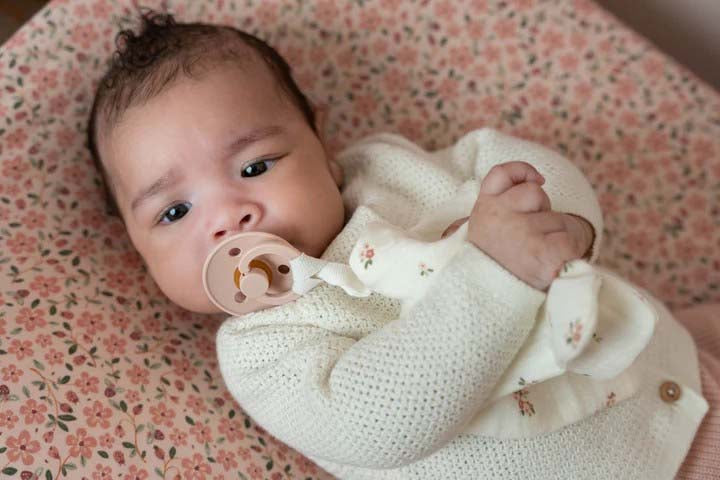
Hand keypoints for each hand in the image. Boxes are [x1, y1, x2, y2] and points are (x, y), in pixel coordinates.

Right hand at [443, 161, 591, 290]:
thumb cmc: (494, 275)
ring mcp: (521, 233)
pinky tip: (556, 266)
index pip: (500, 175)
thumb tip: (535, 184)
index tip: (538, 181)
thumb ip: (499, 214)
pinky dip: (571, 251)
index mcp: (481, 214)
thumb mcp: (484, 240)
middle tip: (530, 244)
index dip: (521, 172)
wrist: (487, 313)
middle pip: (536, 194)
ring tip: (542, 260)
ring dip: (560, 235)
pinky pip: (572, 238)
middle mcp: (498, 217)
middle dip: (543, 212)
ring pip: (559, 218)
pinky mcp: (546, 252)